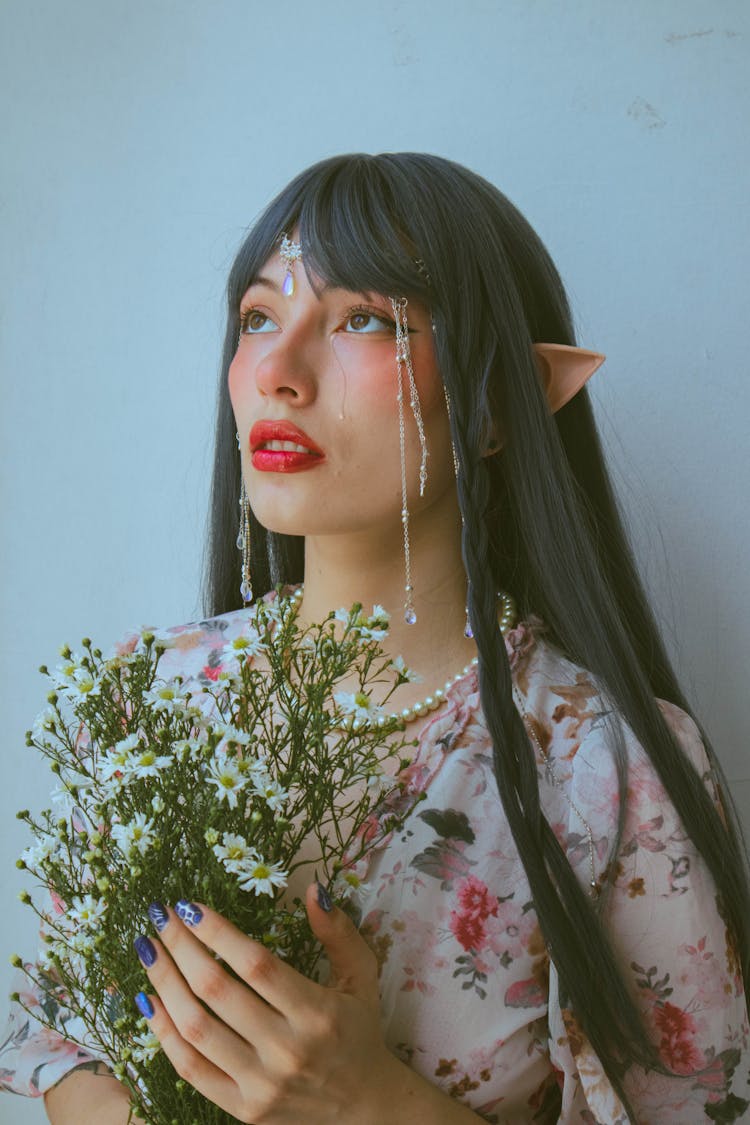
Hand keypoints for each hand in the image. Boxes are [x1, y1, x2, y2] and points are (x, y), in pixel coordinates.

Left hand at [133, 884, 398, 1123]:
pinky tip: (150, 1000)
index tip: (190, 906)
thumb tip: (312, 890)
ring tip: (149, 949)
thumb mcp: (361, 976)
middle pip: (217, 991)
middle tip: (161, 917)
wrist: (364, 1107)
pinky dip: (163, 1033)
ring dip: (165, 983)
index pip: (256, 965)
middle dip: (181, 947)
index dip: (218, 933)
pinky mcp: (243, 1109)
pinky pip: (191, 1069)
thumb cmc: (358, 1031)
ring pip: (196, 1029)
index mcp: (317, 1013)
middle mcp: (287, 1050)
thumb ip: (338, 932)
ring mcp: (261, 1084)